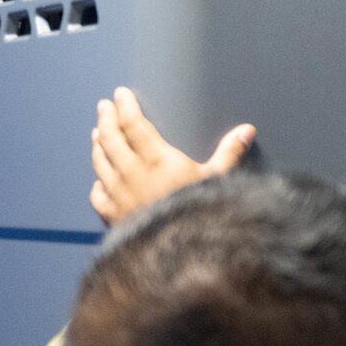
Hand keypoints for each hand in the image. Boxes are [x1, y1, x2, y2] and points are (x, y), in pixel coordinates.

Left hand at [89, 87, 255, 224]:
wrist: (175, 251)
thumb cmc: (196, 211)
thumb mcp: (217, 179)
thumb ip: (230, 153)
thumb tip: (248, 130)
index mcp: (155, 158)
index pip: (133, 124)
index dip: (126, 107)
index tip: (120, 94)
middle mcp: (130, 172)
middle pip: (110, 138)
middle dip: (107, 119)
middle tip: (104, 106)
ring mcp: (116, 193)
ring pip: (99, 161)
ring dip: (98, 144)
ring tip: (97, 133)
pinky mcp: (111, 214)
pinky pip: (97, 193)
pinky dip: (97, 182)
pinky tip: (99, 179)